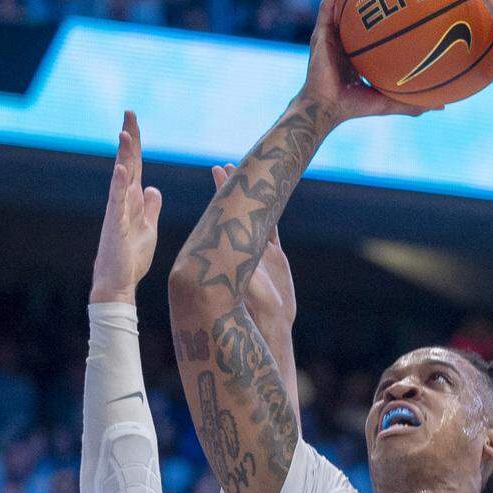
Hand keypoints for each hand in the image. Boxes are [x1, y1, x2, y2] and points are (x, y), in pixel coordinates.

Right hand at [90, 110, 162, 304]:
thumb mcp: (149, 228)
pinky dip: (120, 185)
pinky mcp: (117, 226)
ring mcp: (118, 212)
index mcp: (133, 199)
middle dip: (129, 139)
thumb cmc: (132, 258)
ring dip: (124, 156)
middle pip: (128, 163)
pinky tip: (122, 170)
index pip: (135, 164)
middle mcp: (124, 201)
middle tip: (129, 113)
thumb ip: (151, 207)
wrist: (119, 282)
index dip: (135, 143)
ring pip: (122, 178)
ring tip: (125, 134)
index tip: (133, 120)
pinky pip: (118, 202)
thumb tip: (154, 189)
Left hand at [211, 163, 294, 330]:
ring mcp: (259, 252)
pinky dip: (270, 213)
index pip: (224, 214)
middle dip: (229, 189)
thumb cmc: (252, 315)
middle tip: (222, 166)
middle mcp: (243, 248)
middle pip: (235, 211)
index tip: (217, 171)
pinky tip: (269, 197)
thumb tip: (229, 256)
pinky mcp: (275, 258)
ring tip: (240, 174)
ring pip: (254, 216)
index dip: (221, 193)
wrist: (270, 326)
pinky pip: (271, 230)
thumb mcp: (241, 290)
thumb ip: (239, 272)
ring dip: (248, 197)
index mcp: (232, 252)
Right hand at [299, 0, 429, 126]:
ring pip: (343, 3)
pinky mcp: (320, 33)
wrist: (326, 108)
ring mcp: (333, 35)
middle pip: (360, 12)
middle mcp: (347, 40)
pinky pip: (327, 5)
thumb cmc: (354, 107)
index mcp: (360, 53)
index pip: (375, 30)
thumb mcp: (388, 101)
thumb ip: (412, 102)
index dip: (388, 15)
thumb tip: (443, 107)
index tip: (407, 1)